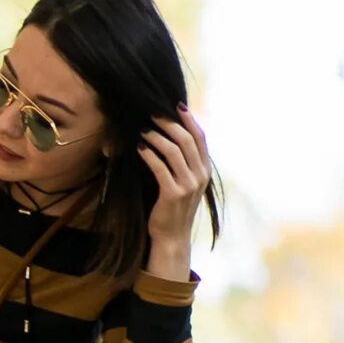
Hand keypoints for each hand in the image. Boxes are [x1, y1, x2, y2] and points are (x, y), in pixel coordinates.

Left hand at [140, 108, 211, 281]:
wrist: (172, 236)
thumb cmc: (171, 207)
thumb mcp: (182, 183)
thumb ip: (181, 163)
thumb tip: (169, 137)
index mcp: (204, 170)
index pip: (200, 138)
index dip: (189, 120)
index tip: (176, 106)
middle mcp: (200, 175)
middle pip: (187, 141)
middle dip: (170, 124)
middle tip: (152, 113)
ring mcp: (188, 185)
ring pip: (175, 151)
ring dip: (157, 137)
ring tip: (142, 130)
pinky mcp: (173, 194)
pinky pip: (161, 168)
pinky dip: (149, 155)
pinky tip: (139, 148)